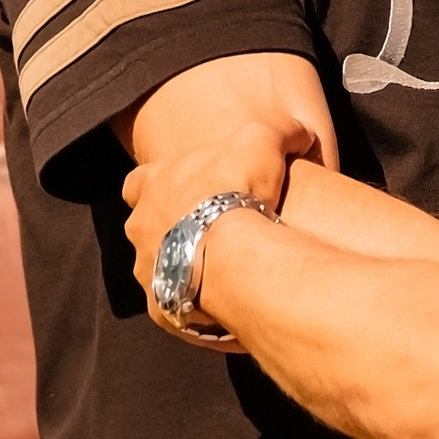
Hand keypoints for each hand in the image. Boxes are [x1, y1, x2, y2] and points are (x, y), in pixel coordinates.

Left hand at [123, 117, 314, 346]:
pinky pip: (176, 308)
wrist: (231, 253)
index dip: (158, 184)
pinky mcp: (162, 307)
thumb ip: (279, 130)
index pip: (137, 182)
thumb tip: (301, 130)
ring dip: (183, 268)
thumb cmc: (237, 190)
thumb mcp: (264, 140)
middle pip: (144, 228)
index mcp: (152, 185)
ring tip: (221, 271)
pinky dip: (195, 306)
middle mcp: (140, 228)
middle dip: (170, 230)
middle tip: (207, 233)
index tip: (183, 189)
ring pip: (159, 269)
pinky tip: (225, 305)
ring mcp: (148, 270)